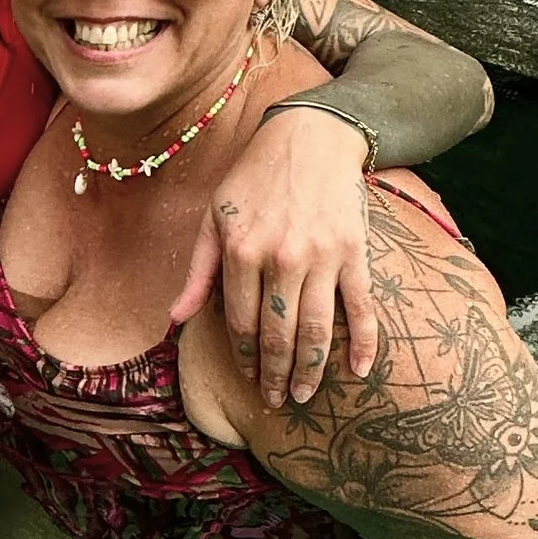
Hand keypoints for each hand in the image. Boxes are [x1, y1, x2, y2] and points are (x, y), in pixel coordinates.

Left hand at [174, 103, 374, 406]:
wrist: (310, 137)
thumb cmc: (252, 178)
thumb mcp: (213, 218)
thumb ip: (197, 272)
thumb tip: (174, 321)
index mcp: (241, 251)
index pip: (240, 322)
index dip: (244, 356)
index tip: (250, 379)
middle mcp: (280, 258)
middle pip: (277, 334)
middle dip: (275, 374)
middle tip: (278, 401)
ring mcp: (321, 256)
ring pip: (315, 328)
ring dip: (311, 369)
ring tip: (305, 394)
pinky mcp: (354, 251)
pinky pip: (360, 305)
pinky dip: (363, 341)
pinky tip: (360, 370)